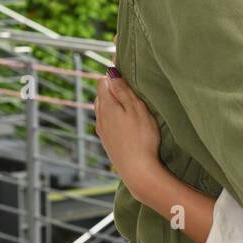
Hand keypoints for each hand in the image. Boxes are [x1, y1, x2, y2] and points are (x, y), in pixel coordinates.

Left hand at [93, 72, 161, 188]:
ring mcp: (102, 132)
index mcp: (107, 106)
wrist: (138, 171)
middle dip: (111, 89)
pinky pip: (106, 123)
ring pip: (102, 110)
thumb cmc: (142, 138)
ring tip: (127, 105)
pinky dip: (113, 118)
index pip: (102, 82)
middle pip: (100, 95)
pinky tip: (124, 124)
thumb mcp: (137, 109)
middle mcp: (100, 117)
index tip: (125, 74)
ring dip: (112, 104)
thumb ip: (123, 90)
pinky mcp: (107, 143)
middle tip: (128, 87)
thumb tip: (111, 72)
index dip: (112, 75)